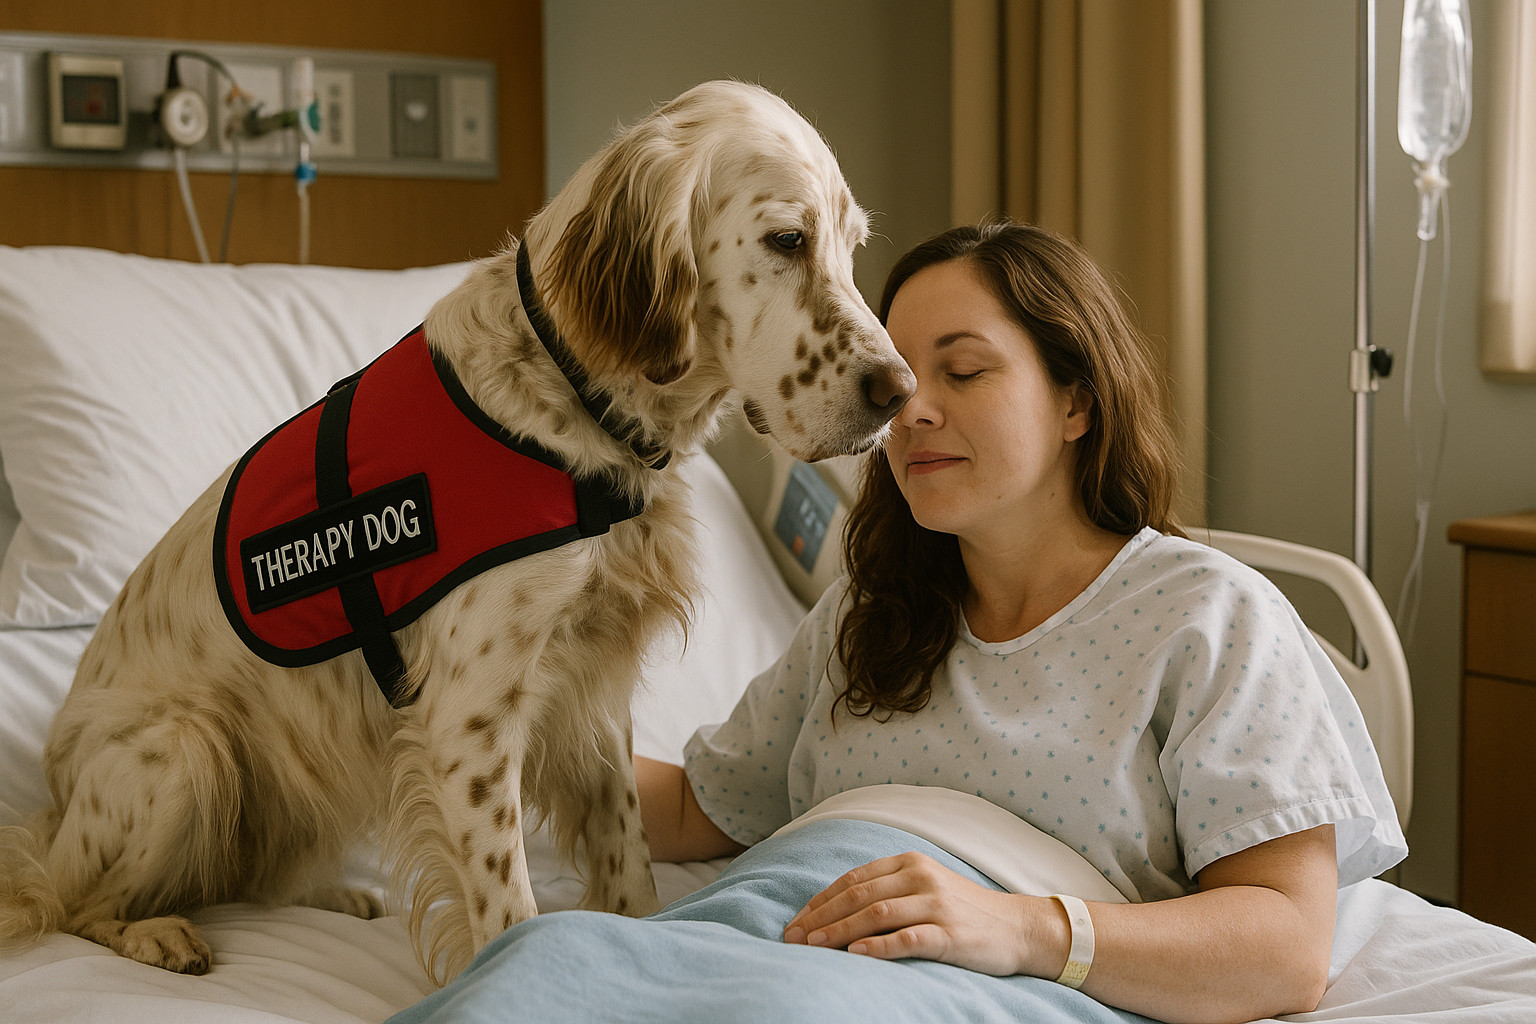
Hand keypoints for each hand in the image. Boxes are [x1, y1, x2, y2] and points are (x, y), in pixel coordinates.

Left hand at [781, 851, 1061, 976]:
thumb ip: (888, 888)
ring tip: (812, 946)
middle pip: (858, 896)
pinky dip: (879, 946)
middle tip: (792, 938)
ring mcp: (936, 905)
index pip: (853, 880)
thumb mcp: (925, 886)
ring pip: (876, 914)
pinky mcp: (950, 934)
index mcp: (909, 863)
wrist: (1019, 928)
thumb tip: (835, 907)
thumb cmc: (964, 910)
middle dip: (820, 917)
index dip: (820, 900)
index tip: (795, 921)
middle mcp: (920, 878)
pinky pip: (908, 939)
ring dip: (838, 930)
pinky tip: (855, 955)